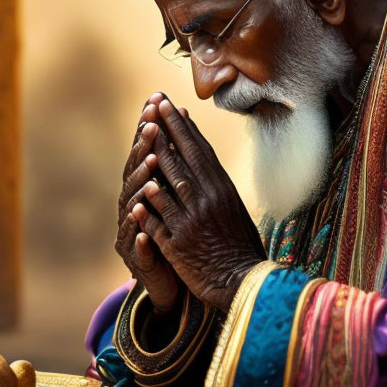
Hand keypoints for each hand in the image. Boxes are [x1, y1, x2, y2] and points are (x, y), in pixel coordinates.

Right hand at [114, 93, 180, 314]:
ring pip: (134, 205)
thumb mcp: (178, 199)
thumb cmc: (177, 235)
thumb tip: (181, 127)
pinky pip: (138, 247)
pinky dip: (140, 239)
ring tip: (150, 166)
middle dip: (143, 148)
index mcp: (145, 190)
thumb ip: (175, 168)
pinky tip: (143, 232)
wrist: (172, 281)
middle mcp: (133, 206)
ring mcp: (131, 232)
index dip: (149, 129)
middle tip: (152, 126)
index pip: (145, 154)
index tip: (155, 104)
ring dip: (141, 185)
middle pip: (136, 173)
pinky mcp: (137, 260)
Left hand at [132, 98, 265, 312]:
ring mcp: (193, 220)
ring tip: (144, 134)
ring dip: (157, 158)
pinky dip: (150, 204)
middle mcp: (208, 200)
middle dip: (168, 129)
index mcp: (223, 190)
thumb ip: (217, 187)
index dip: (184, 128)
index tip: (172, 106)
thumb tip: (205, 162)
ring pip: (171, 183)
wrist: (244, 282)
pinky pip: (160, 219)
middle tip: (154, 103)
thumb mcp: (234, 210)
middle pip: (184, 158)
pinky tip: (142, 189)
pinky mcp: (179, 243)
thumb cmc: (240, 246)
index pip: (200, 152)